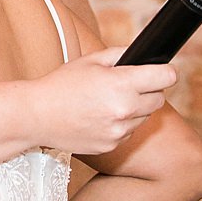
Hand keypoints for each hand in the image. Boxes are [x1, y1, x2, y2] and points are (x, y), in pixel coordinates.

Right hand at [29, 48, 176, 155]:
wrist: (35, 116)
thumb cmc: (60, 85)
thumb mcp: (89, 61)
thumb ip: (121, 54)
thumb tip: (144, 55)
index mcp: (121, 84)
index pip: (166, 77)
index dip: (163, 72)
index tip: (159, 72)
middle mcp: (124, 110)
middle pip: (159, 99)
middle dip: (148, 91)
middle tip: (127, 87)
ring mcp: (119, 131)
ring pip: (144, 118)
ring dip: (133, 110)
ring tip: (106, 104)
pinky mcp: (112, 145)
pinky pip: (128, 133)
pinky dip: (119, 126)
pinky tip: (98, 118)